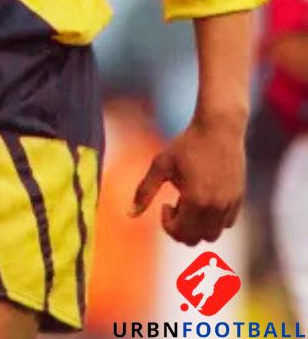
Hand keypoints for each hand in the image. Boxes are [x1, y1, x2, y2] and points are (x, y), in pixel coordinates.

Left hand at [129, 116, 244, 244]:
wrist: (219, 129)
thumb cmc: (186, 144)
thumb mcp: (161, 164)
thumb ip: (144, 191)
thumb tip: (130, 214)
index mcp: (195, 200)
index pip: (181, 233)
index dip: (168, 225)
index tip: (165, 204)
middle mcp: (216, 207)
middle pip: (197, 239)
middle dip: (183, 228)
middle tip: (177, 205)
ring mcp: (230, 204)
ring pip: (214, 234)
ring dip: (199, 225)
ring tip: (191, 200)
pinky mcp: (239, 198)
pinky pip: (227, 222)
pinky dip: (214, 219)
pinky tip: (205, 197)